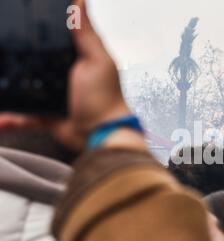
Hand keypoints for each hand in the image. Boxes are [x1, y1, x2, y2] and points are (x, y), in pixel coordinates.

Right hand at [0, 0, 137, 150]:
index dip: (38, 32)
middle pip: (35, 63)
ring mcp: (55, 96)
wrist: (101, 135)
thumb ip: (86, 33)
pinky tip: (2, 119)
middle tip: (1, 53)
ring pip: (25, 89)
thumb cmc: (104, 98)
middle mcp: (65, 76)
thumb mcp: (96, 60)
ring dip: (10, 89)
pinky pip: (24, 116)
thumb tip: (80, 2)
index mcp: (78, 60)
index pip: (54, 40)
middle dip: (17, 61)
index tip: (17, 25)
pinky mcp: (47, 116)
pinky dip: (12, 119)